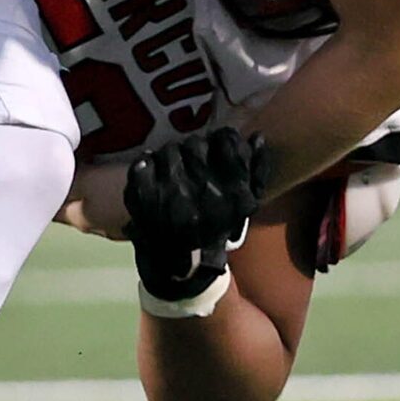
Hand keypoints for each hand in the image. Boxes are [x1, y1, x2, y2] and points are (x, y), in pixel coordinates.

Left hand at [124, 128, 270, 309]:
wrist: (180, 265)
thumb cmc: (216, 230)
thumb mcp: (245, 205)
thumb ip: (256, 170)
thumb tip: (257, 135)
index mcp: (233, 193)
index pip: (226, 142)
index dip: (221, 140)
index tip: (216, 146)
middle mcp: (204, 191)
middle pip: (195, 144)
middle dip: (194, 149)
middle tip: (191, 160)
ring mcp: (171, 194)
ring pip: (169, 150)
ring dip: (171, 156)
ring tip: (172, 170)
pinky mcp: (144, 198)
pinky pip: (143, 163)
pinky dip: (146, 163)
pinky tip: (150, 171)